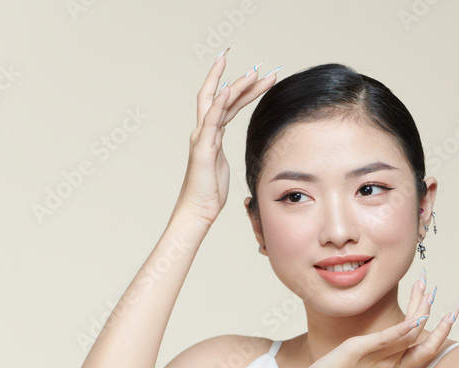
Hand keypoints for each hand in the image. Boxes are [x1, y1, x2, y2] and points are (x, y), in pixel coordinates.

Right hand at [173, 53, 278, 224]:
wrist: (198, 209)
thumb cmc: (210, 192)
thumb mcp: (223, 167)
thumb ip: (224, 152)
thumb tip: (233, 148)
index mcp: (212, 134)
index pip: (226, 103)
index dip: (239, 87)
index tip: (255, 74)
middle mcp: (205, 130)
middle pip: (222, 95)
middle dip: (240, 80)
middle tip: (261, 68)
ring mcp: (202, 136)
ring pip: (219, 102)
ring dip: (237, 86)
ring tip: (256, 73)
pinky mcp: (203, 146)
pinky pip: (212, 119)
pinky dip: (219, 102)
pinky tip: (228, 89)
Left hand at [295, 280, 458, 367]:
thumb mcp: (361, 364)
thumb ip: (374, 352)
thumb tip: (381, 340)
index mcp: (392, 366)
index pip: (426, 348)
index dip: (442, 331)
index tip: (451, 312)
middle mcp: (390, 363)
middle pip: (423, 337)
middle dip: (432, 311)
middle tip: (436, 287)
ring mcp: (378, 358)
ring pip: (410, 332)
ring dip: (420, 307)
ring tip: (424, 286)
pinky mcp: (360, 351)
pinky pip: (386, 340)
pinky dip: (402, 329)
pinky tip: (415, 318)